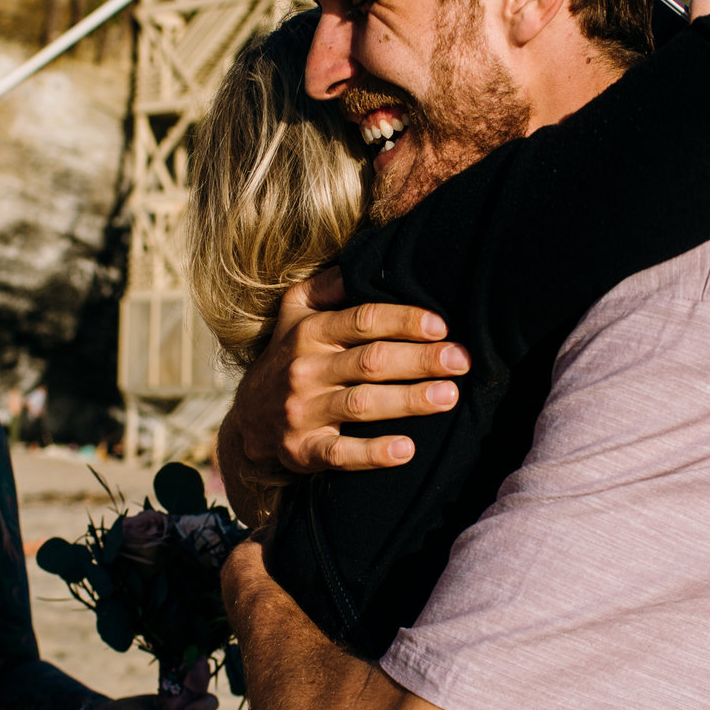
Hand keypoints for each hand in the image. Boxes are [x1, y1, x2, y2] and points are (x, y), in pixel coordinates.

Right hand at [217, 270, 469, 486]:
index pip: (362, 320)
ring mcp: (302, 411)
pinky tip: (407, 449)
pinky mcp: (303, 450)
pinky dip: (374, 453)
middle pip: (370, 361)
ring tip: (449, 396)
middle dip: (419, 359)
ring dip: (409, 400)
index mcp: (308, 332)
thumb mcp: (294, 314)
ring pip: (361, 404)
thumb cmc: (288, 358)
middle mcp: (303, 369)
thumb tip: (363, 256)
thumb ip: (326, 286)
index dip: (403, 321)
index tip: (441, 326)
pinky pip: (340, 454)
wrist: (248, 421)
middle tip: (460, 360)